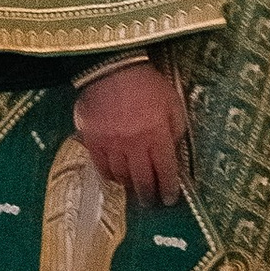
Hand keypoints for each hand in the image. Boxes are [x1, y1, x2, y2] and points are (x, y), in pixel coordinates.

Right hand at [74, 59, 188, 205]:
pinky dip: (110, 176)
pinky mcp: (93, 141)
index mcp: (157, 134)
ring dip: (130, 185)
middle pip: (143, 180)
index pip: (166, 171)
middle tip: (151, 202)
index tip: (170, 199)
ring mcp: (112, 145)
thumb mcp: (172, 101)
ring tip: (134, 188)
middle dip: (149, 195)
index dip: (169, 188)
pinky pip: (102, 167)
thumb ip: (176, 127)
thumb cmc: (146, 83)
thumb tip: (174, 149)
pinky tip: (116, 177)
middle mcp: (135, 144)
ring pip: (122, 176)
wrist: (110, 68)